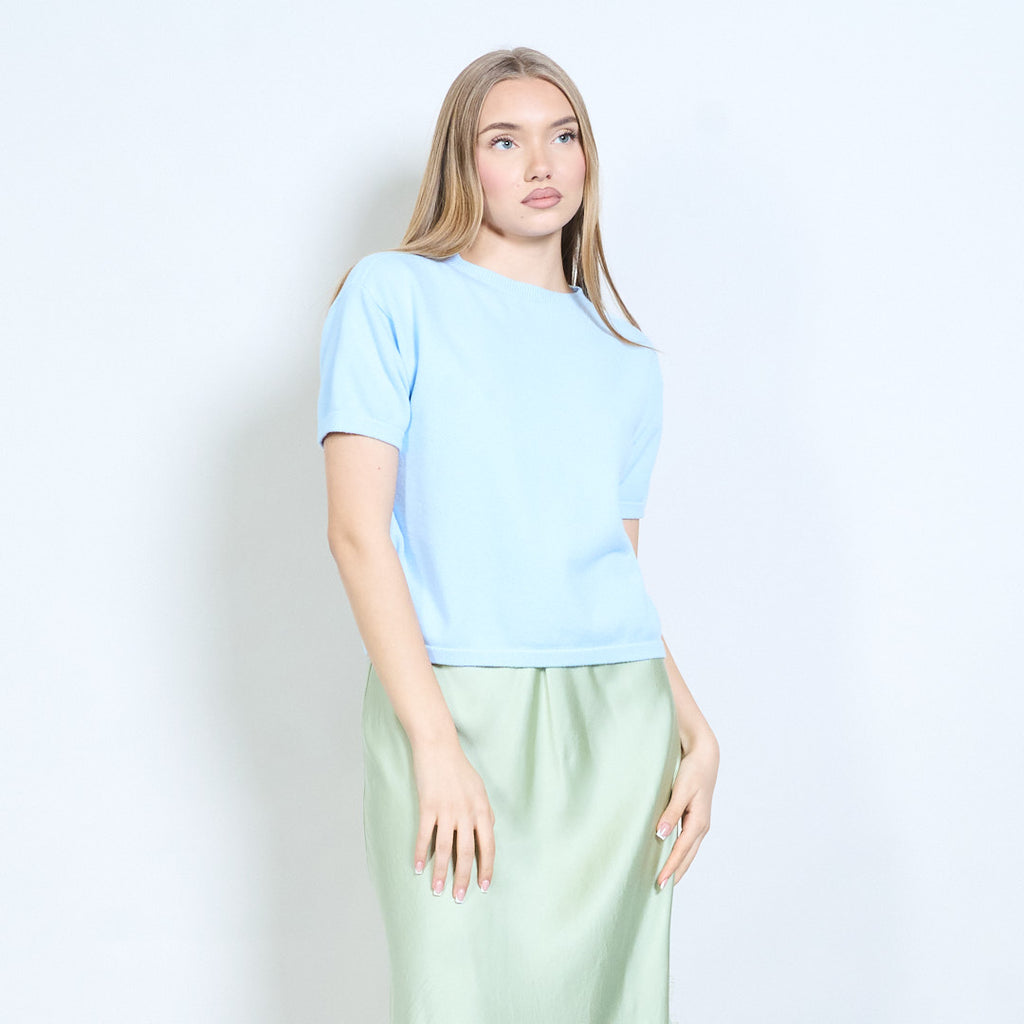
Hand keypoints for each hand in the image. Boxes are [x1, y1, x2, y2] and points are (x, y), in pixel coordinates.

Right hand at [411, 736, 495, 901]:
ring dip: (440, 872)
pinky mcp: (428, 806)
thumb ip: (484, 812)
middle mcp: (466, 813)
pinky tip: (418, 867)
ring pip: (446, 849)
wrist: (438, 747)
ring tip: (438, 890)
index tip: (483, 886)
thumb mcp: (479, 789)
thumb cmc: (459, 768)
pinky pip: (425, 836)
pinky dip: (421, 854)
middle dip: (463, 878)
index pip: (488, 846)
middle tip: (459, 897)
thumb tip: (488, 832)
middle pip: (467, 852)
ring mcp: (447, 810)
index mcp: (482, 809)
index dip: (487, 868)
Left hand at [654, 730, 718, 888]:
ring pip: (688, 851)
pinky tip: (671, 856)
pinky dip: (680, 853)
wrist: (704, 756)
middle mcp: (701, 826)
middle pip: (687, 857)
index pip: (681, 852)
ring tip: (665, 879)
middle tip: (659, 889)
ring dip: (678, 865)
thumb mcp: (680, 791)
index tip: (659, 883)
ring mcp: (700, 823)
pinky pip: (688, 842)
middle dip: (675, 873)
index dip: (669, 868)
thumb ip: (670, 813)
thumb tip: (661, 836)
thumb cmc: (692, 771)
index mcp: (698, 822)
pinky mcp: (696, 818)